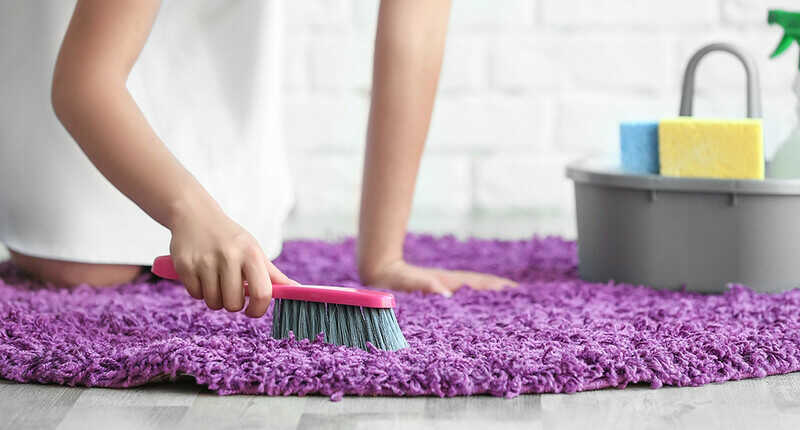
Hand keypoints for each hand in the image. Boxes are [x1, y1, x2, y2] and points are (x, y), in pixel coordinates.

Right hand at [168, 205, 294, 316]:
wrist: (195, 215)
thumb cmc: (231, 239)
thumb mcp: (254, 251)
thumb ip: (274, 275)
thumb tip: (297, 291)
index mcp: (251, 254)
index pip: (262, 293)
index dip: (258, 309)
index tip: (252, 310)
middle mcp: (229, 256)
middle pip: (234, 303)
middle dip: (233, 303)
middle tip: (231, 290)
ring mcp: (205, 261)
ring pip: (213, 302)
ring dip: (215, 298)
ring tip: (215, 279)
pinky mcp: (185, 265)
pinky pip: (195, 295)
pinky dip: (198, 290)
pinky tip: (200, 273)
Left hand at [360, 259, 517, 296]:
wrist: (379, 272)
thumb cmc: (393, 281)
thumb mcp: (407, 284)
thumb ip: (424, 285)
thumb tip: (443, 292)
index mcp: (448, 281)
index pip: (478, 283)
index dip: (497, 288)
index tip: (517, 291)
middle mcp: (451, 283)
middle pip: (482, 285)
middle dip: (501, 291)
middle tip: (523, 298)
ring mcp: (446, 286)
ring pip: (475, 289)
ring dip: (492, 294)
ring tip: (510, 302)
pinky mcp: (439, 292)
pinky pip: (464, 295)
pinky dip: (478, 298)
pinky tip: (481, 306)